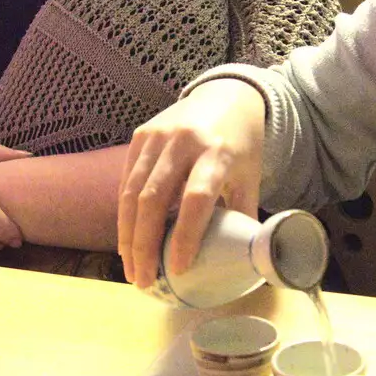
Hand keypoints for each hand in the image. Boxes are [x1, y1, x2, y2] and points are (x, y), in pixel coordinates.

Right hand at [118, 79, 266, 288]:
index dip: (186, 236)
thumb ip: (243, 216)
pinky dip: (124, 214)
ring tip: (131, 269)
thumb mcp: (251, 177)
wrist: (225, 95)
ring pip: (132, 192)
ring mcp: (157, 136)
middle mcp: (184, 142)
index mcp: (218, 152)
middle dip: (145, 245)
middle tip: (144, 280)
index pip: (197, 199)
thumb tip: (241, 262)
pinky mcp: (140, 136)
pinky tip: (127, 241)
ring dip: (127, 235)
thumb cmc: (240, 145)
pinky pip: (126, 181)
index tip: (178, 269)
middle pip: (154, 199)